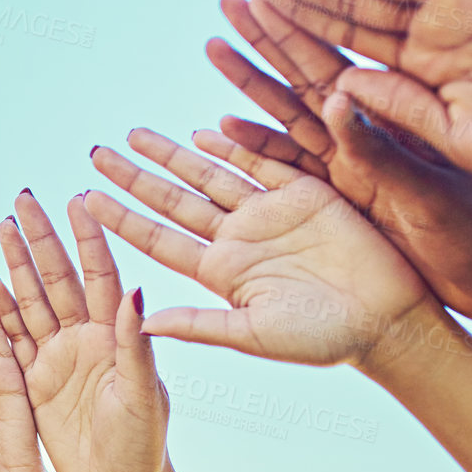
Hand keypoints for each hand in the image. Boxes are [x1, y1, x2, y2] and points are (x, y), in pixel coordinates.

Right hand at [0, 193, 170, 471]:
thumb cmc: (143, 446)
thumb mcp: (141, 395)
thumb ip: (135, 345)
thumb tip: (137, 292)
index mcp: (117, 336)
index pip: (101, 275)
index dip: (89, 238)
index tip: (77, 199)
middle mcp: (87, 338)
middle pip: (59, 279)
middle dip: (41, 239)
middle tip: (23, 200)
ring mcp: (58, 357)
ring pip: (31, 302)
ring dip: (16, 265)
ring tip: (2, 227)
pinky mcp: (35, 380)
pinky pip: (10, 339)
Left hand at [86, 128, 435, 369]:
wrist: (387, 322)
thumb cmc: (322, 340)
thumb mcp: (252, 335)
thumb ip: (198, 324)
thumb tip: (138, 320)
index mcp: (219, 271)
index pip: (158, 238)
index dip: (121, 218)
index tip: (84, 200)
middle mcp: (238, 238)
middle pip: (174, 198)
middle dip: (134, 175)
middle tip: (95, 151)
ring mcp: (269, 214)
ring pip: (210, 174)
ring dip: (172, 154)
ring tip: (134, 135)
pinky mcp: (307, 194)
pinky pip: (263, 162)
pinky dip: (235, 145)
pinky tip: (202, 132)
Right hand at [207, 0, 471, 325]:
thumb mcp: (432, 190)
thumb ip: (380, 150)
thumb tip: (338, 97)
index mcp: (400, 117)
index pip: (344, 58)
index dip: (304, 22)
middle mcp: (371, 132)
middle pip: (308, 75)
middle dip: (267, 36)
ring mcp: (351, 163)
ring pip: (290, 113)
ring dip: (251, 82)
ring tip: (215, 46)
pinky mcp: (340, 196)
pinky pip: (288, 165)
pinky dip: (256, 144)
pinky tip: (222, 125)